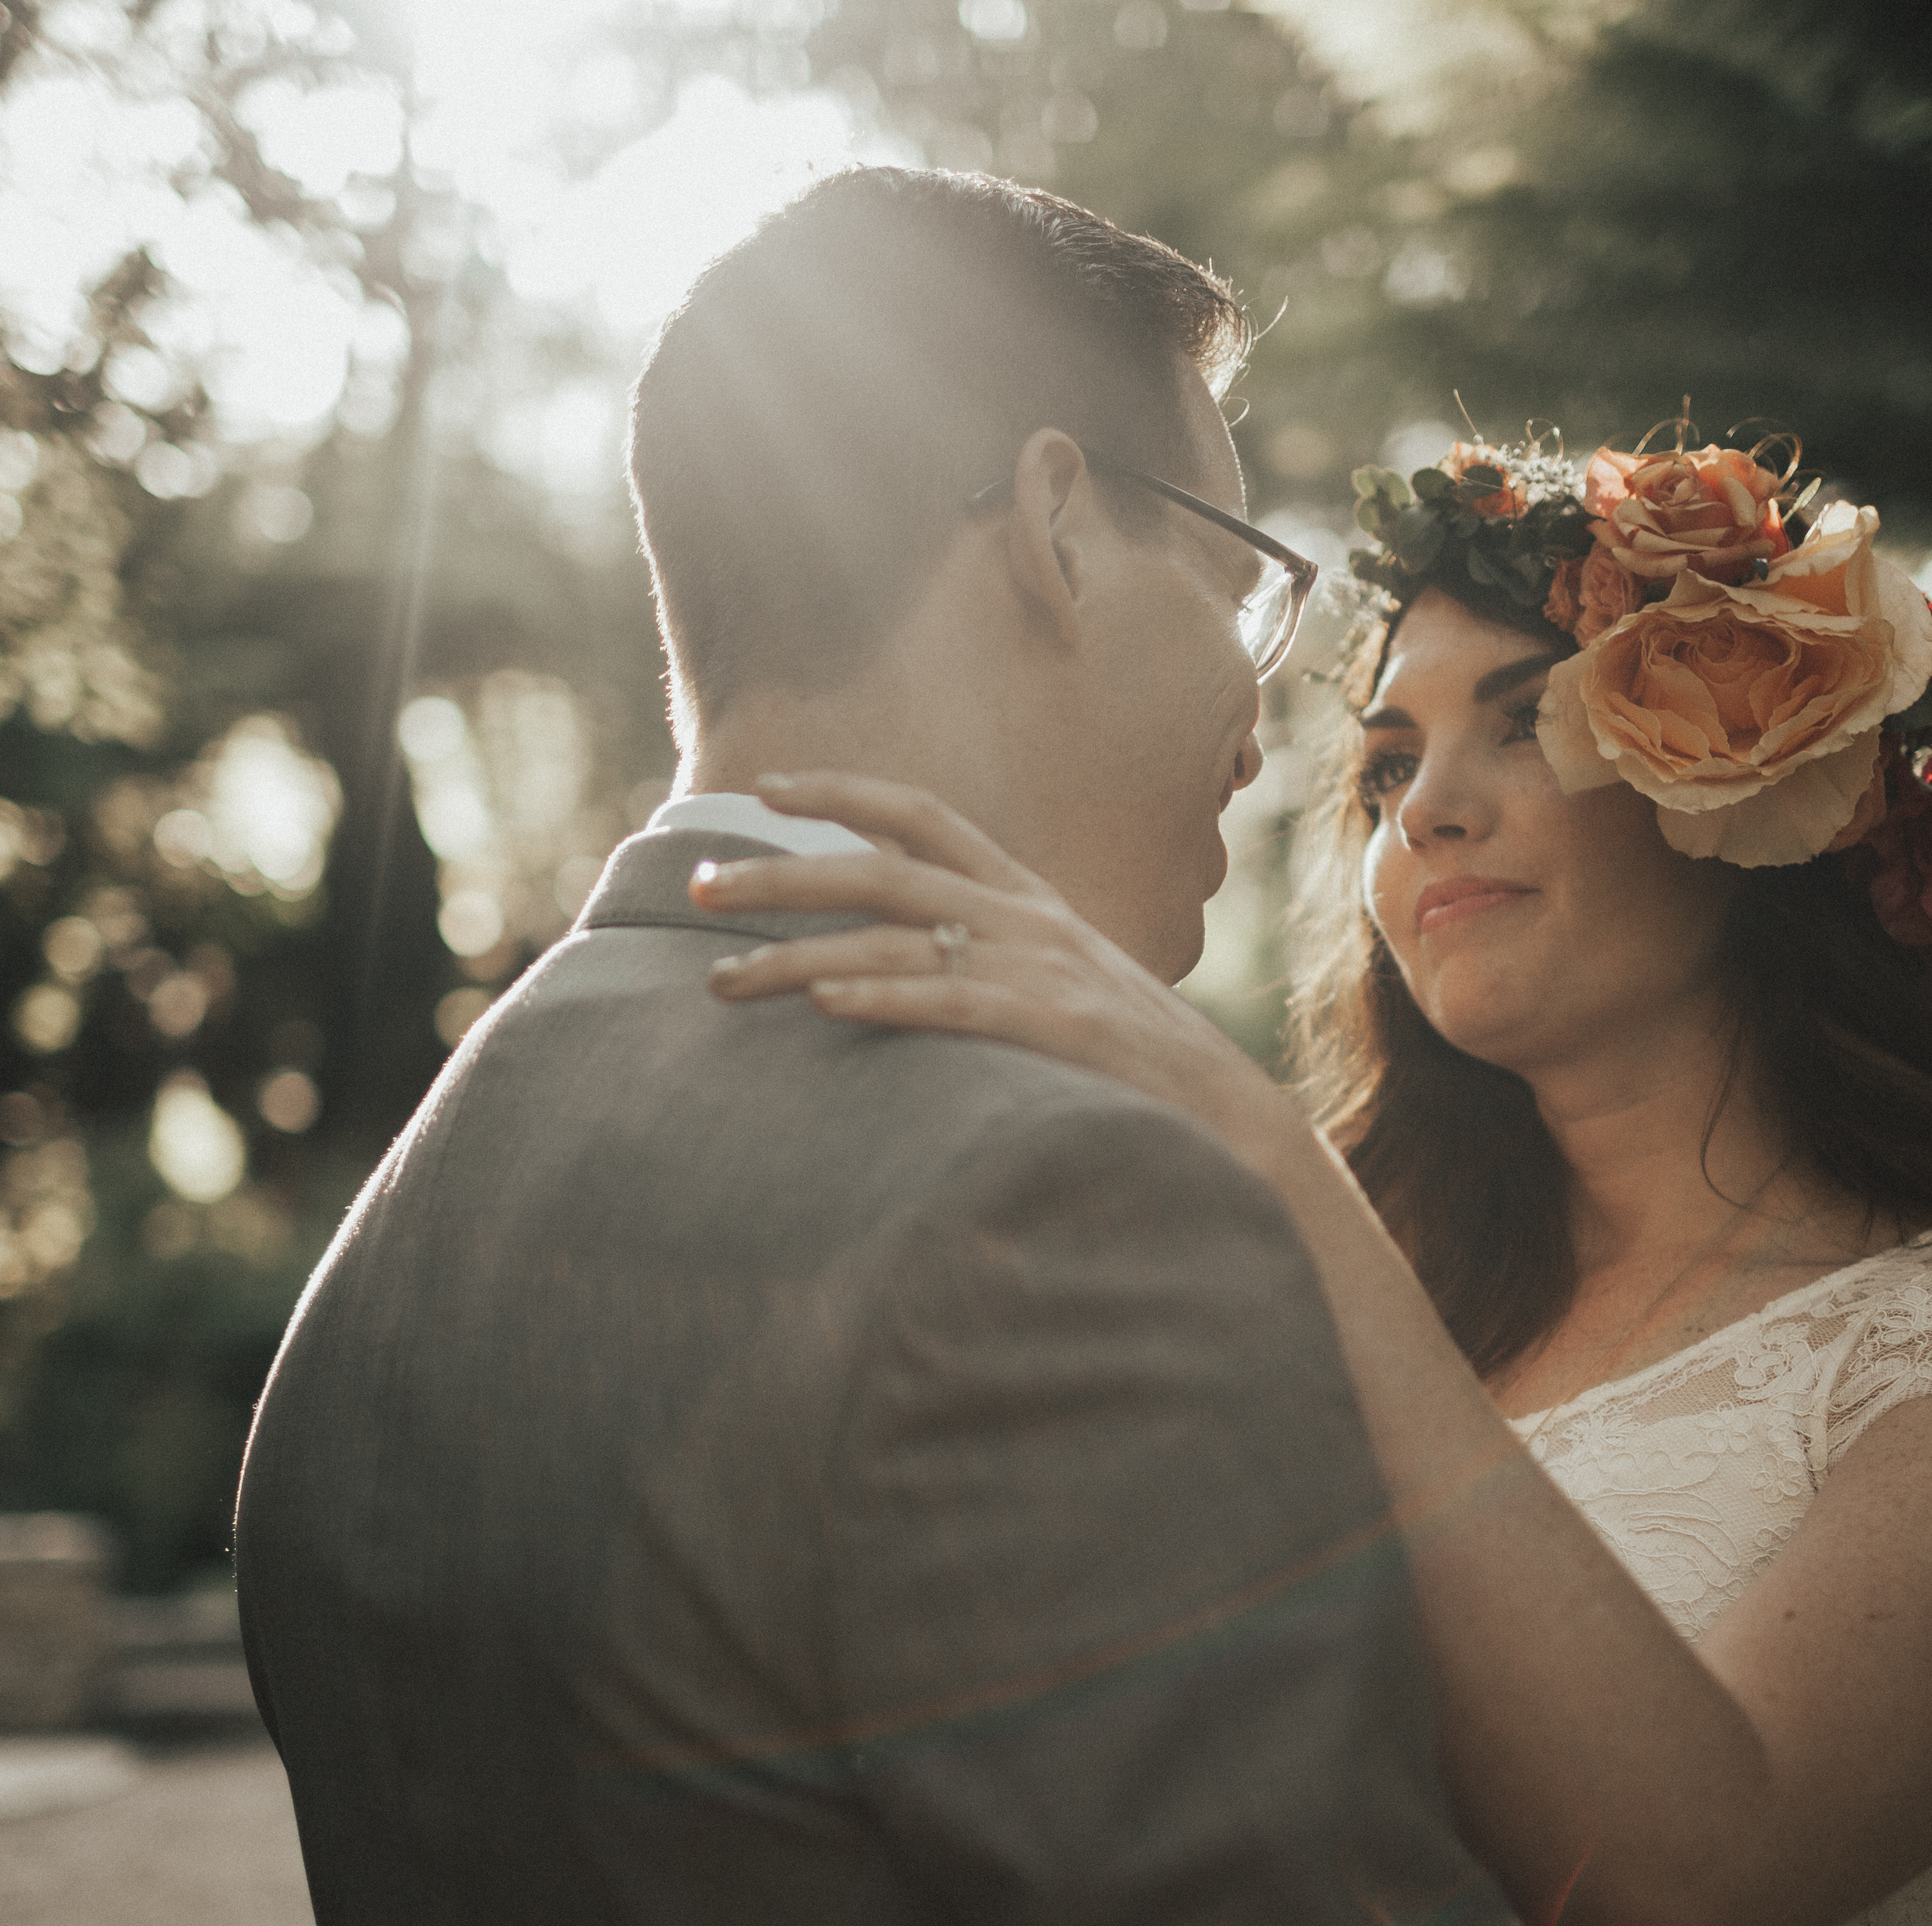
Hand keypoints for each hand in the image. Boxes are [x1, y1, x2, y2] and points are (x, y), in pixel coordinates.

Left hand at [694, 772, 1300, 1159]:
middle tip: (695, 889)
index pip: (925, 815)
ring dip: (796, 955)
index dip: (842, 792)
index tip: (761, 791)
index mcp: (1029, 900)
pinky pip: (956, 1004)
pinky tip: (825, 1003)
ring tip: (720, 981)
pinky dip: (886, 998)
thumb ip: (990, 967)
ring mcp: (1045, 972)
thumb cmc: (1132, 1072)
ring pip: (897, 937)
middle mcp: (1030, 920)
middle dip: (780, 874)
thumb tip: (899, 969)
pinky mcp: (1058, 1031)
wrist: (1236, 1128)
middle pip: (884, 867)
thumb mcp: (1062, 992)